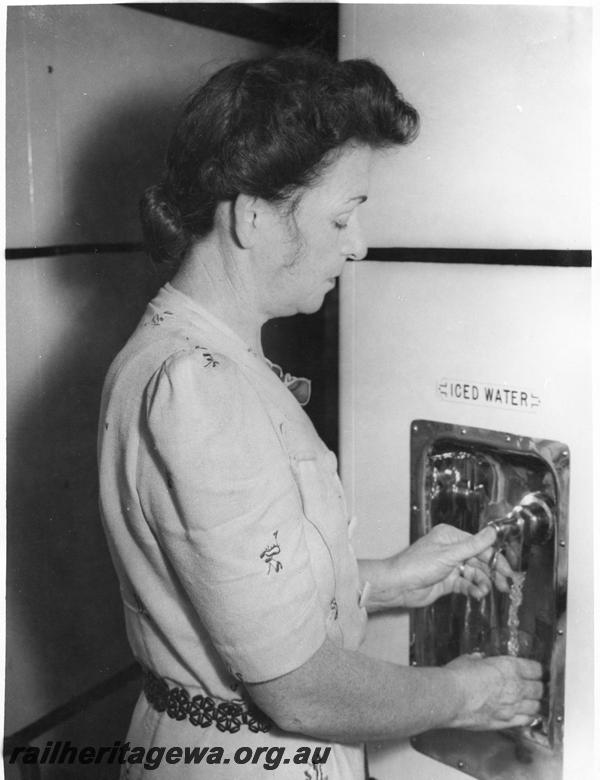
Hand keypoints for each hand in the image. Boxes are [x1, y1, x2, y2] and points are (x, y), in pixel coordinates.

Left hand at [385, 523, 512, 608]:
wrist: (399, 585)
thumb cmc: (418, 565)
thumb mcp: (449, 554)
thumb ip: (474, 545)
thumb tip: (493, 531)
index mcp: (450, 536)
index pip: (480, 545)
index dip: (495, 558)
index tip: (509, 570)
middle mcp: (451, 549)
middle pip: (478, 560)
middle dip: (492, 573)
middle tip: (505, 585)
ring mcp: (449, 566)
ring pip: (473, 573)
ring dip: (482, 582)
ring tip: (486, 591)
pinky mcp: (446, 581)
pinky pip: (465, 584)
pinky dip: (472, 589)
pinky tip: (477, 594)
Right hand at [446, 653, 543, 729]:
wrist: (451, 698)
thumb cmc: (458, 677)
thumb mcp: (468, 660)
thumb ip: (478, 660)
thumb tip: (478, 659)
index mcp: (510, 667)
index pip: (535, 669)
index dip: (538, 670)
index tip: (537, 671)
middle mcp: (516, 687)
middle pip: (539, 689)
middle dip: (539, 687)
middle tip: (537, 686)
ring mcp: (513, 707)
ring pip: (535, 706)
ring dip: (535, 703)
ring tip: (534, 701)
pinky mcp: (506, 722)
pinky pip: (525, 721)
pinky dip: (529, 718)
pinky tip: (528, 716)